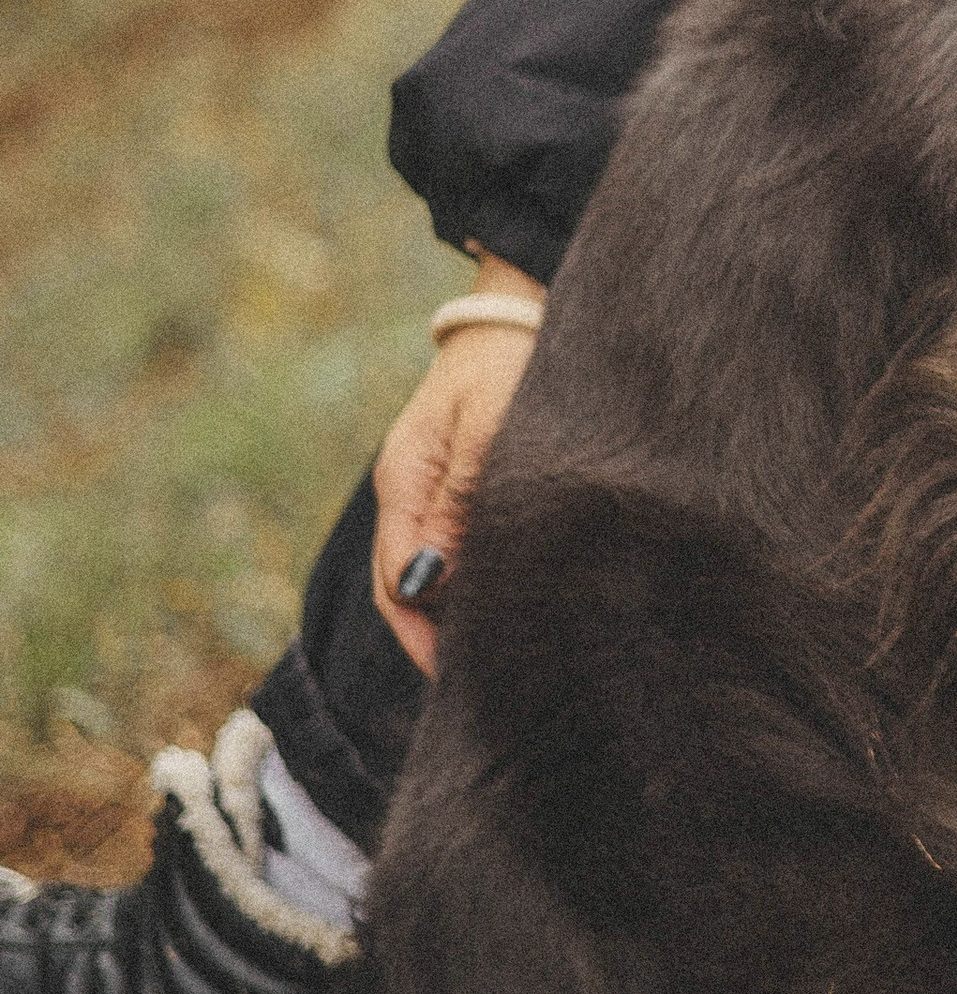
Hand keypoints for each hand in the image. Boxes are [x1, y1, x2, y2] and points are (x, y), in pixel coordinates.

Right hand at [370, 272, 545, 672]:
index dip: (426, 639)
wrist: (521, 306)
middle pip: (406, 591)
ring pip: (430, 576)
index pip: (398, 585)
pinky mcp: (459, 485)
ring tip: (505, 658)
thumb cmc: (512, 361)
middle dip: (437, 641)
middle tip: (489, 687)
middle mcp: (409, 493)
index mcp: (405, 482)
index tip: (466, 678)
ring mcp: (431, 490)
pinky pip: (453, 550)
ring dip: (455, 616)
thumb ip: (463, 504)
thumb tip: (431, 583)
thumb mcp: (489, 430)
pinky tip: (508, 605)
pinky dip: (471, 584)